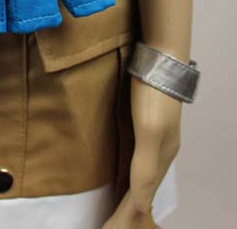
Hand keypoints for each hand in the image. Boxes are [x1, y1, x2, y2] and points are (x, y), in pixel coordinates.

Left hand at [102, 77, 181, 228]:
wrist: (159, 58)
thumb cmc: (152, 93)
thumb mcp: (148, 131)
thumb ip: (145, 166)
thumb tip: (142, 204)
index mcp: (161, 158)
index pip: (142, 198)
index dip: (126, 217)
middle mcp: (160, 152)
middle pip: (143, 192)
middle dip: (128, 213)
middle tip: (109, 227)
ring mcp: (153, 139)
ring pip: (141, 178)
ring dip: (129, 198)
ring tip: (116, 212)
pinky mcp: (144, 126)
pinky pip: (137, 162)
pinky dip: (129, 178)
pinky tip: (122, 177)